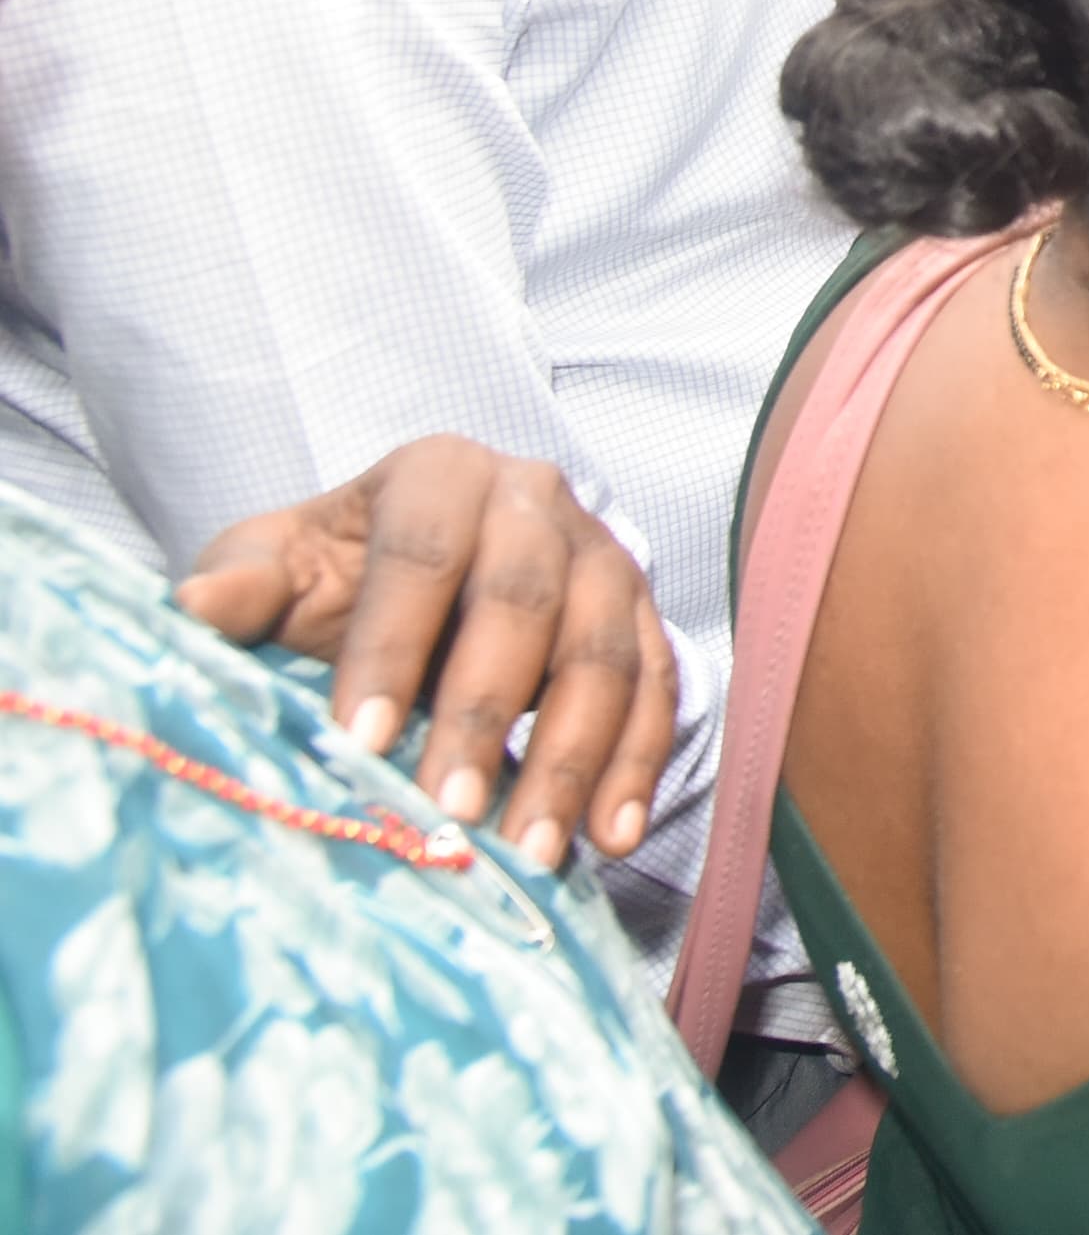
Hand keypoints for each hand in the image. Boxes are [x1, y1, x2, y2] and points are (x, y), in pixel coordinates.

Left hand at [177, 436, 678, 874]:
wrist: (429, 572)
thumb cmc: (339, 575)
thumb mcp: (279, 563)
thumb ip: (243, 583)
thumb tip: (191, 607)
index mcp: (442, 474)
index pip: (423, 555)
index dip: (389, 648)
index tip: (353, 742)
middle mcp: (537, 500)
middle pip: (525, 604)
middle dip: (484, 715)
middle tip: (446, 812)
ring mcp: (604, 558)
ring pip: (606, 655)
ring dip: (572, 760)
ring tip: (528, 852)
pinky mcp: (644, 618)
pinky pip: (659, 693)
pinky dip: (637, 768)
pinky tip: (610, 838)